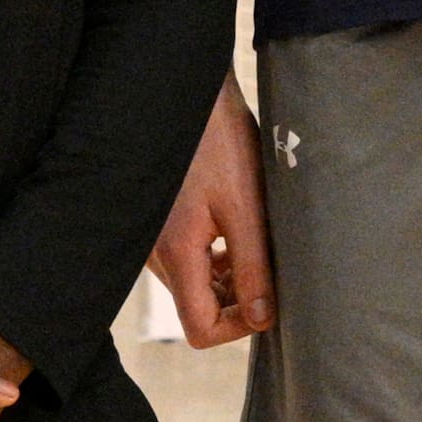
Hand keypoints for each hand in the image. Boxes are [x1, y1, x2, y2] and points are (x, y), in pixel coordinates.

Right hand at [146, 78, 276, 345]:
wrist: (184, 91)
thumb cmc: (217, 139)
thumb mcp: (245, 204)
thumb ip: (253, 265)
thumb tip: (263, 318)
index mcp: (176, 254)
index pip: (200, 330)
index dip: (239, 326)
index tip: (269, 296)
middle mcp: (155, 254)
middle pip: (197, 308)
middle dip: (237, 297)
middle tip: (269, 263)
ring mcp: (151, 239)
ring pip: (194, 284)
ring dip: (228, 274)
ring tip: (255, 237)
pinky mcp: (156, 222)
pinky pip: (186, 259)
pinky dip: (214, 255)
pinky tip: (235, 223)